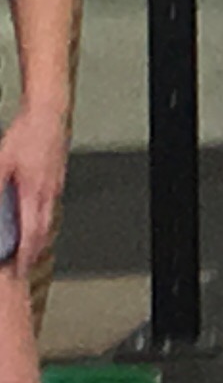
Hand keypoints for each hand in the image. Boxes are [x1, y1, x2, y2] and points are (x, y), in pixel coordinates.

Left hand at [0, 107, 65, 268]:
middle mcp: (48, 191)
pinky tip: (35, 217)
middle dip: (34, 252)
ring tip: (30, 248)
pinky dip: (44, 219)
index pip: (31, 232)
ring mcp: (55, 184)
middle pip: (44, 231)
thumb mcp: (0, 162)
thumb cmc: (26, 133)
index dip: (25, 254)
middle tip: (24, 267)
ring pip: (50, 219)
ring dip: (40, 237)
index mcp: (33, 191)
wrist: (49, 113)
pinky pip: (51, 205)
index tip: (19, 269)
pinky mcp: (57, 176)